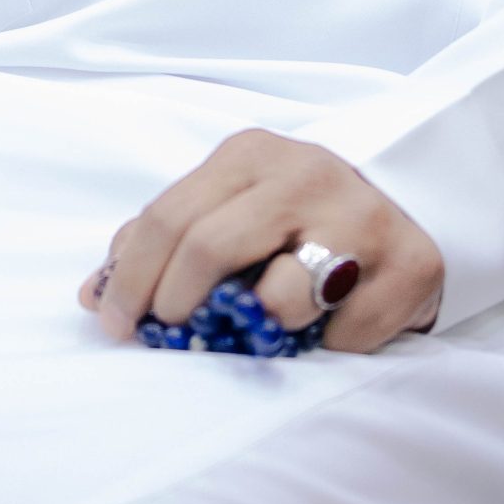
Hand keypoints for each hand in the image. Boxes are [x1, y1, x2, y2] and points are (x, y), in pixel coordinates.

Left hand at [77, 128, 443, 353]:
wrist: (410, 205)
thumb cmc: (295, 219)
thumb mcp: (228, 209)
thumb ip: (161, 244)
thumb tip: (92, 295)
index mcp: (251, 154)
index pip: (169, 215)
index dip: (132, 277)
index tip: (115, 323)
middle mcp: (306, 172)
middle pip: (211, 246)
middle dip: (176, 304)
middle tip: (170, 335)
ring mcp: (363, 217)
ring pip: (281, 296)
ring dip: (263, 327)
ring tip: (268, 324)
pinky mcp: (411, 265)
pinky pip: (345, 336)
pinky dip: (326, 349)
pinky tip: (330, 330)